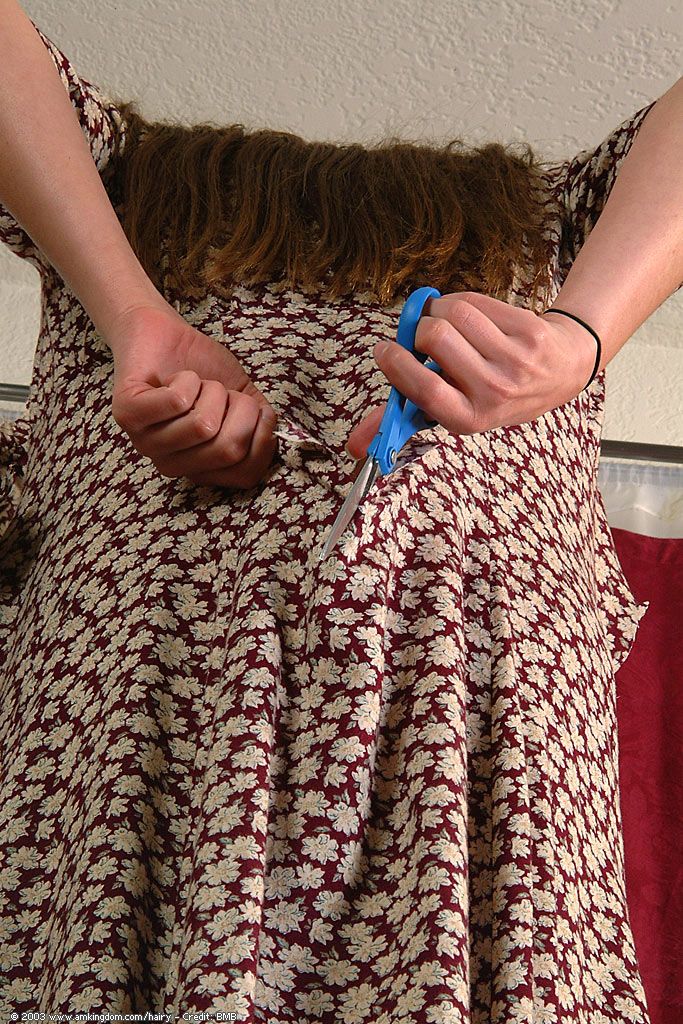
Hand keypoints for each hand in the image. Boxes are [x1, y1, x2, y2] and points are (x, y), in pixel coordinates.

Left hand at [105, 301, 278, 488]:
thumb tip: (273, 435)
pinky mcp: (127, 415)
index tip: (259, 411)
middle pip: (228, 449)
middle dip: (240, 408)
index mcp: (200, 468)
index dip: (264, 440)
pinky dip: (188, 380)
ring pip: (202, 426)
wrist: (163, 335)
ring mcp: (145, 443)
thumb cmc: (205, 370)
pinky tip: (176, 378)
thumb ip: (262, 426)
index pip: (244, 475)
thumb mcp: (244, 402)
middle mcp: (171, 464)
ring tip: (197, 384)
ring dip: (210, 391)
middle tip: (222, 392)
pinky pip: (176, 403)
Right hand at [345, 291, 597, 459]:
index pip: (424, 389)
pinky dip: (461, 301)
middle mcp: (494, 393)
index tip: (385, 349)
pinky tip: (467, 313)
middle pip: (434, 338)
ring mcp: (514, 361)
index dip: (397, 363)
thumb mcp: (453, 411)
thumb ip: (404, 419)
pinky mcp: (528, 331)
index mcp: (468, 419)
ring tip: (444, 321)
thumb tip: (354, 447)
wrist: (559, 371)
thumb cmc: (493, 393)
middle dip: (419, 329)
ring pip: (454, 314)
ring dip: (438, 310)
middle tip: (422, 336)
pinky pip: (476, 302)